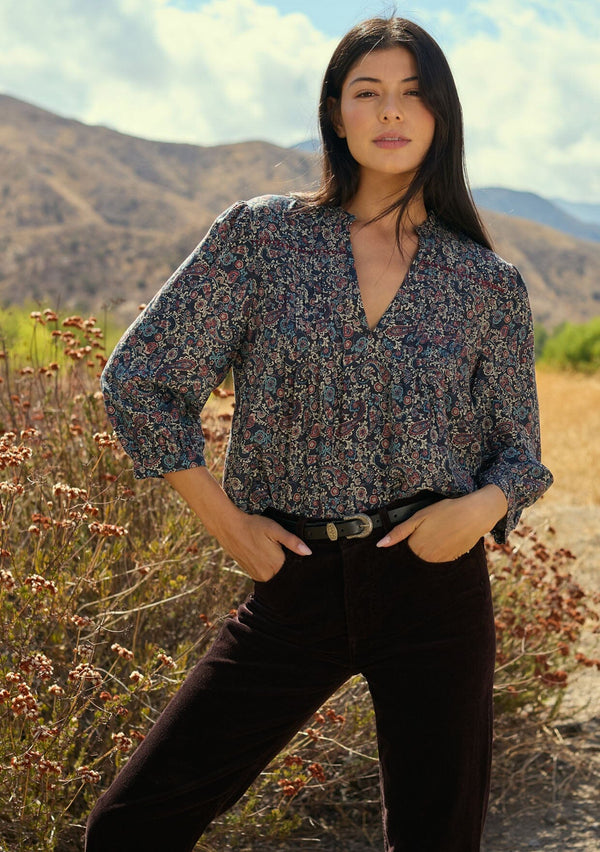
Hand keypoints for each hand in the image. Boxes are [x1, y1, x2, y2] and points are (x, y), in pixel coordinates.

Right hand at [163, 467, 310, 582]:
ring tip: (266, 548)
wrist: (229, 527)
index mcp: (276, 565)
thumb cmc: (253, 526)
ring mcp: (257, 575)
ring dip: (273, 564)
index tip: (287, 548)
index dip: (292, 556)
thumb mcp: (275, 530)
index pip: (292, 566)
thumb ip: (293, 542)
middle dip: (283, 560)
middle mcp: (267, 574)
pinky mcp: (250, 573)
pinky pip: (264, 572)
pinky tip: (261, 552)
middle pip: (283, 570)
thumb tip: (309, 553)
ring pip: (273, 572)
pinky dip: (265, 565)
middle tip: (274, 545)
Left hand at [376, 486, 507, 562]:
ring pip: (428, 557)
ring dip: (428, 549)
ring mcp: (441, 560)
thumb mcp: (418, 517)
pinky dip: (440, 550)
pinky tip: (445, 537)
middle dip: (417, 546)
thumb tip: (380, 545)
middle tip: (428, 530)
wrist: (474, 514)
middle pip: (415, 556)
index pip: (403, 552)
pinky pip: (441, 558)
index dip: (405, 541)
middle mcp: (428, 558)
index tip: (411, 534)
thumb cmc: (446, 512)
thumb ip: (398, 532)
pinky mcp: (453, 559)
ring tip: (437, 532)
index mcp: (416, 548)